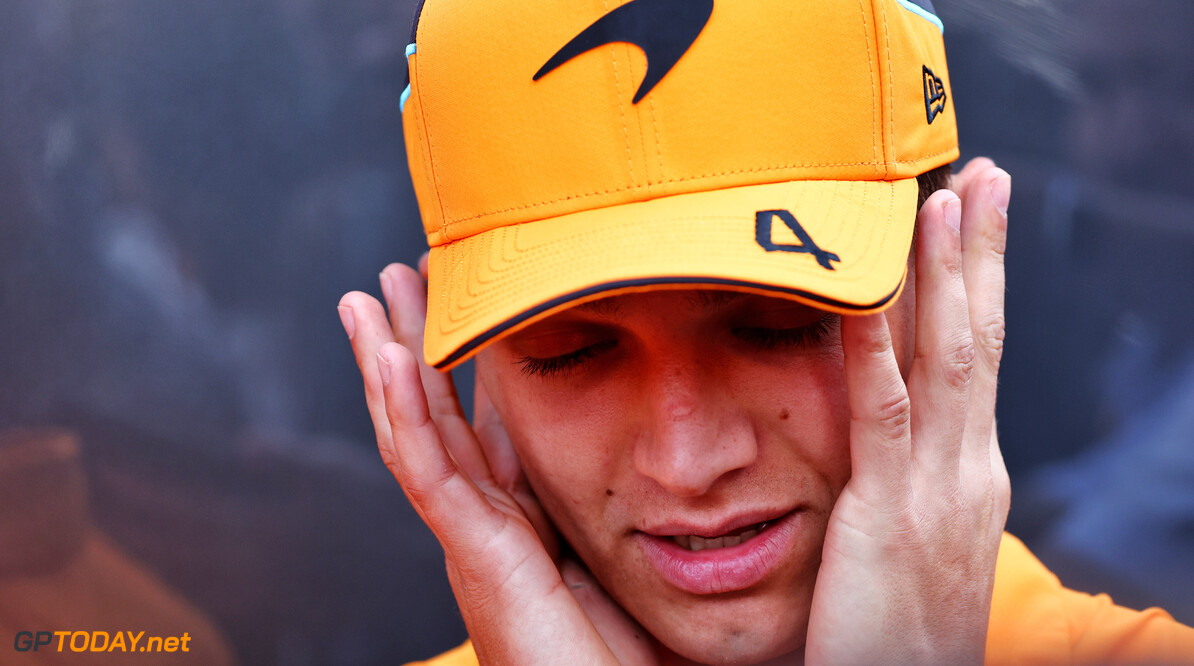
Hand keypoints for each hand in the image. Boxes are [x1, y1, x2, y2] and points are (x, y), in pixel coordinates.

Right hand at [338, 264, 654, 664]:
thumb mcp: (627, 553)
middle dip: (408, 348)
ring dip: (387, 365)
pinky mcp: (477, 560)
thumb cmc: (635, 653)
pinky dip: (406, 417)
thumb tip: (657, 447)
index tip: (453, 301)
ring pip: (415, 437)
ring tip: (365, 302)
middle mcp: (486, 525)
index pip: (475, 424)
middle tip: (391, 280)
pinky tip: (390, 362)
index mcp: (518, 520)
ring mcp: (474, 542)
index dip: (457, 363)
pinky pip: (431, 477)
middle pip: (432, 418)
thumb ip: (626, 499)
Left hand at [805, 158, 1011, 663]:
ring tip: (941, 198)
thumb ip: (905, 479)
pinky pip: (879, 413)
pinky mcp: (888, 514)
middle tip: (982, 173)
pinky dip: (872, 345)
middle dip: (978, 254)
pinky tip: (861, 291)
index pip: (974, 359)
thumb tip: (889, 426)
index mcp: (969, 475)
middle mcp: (966, 470)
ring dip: (942, 274)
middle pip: (976, 340)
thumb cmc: (899, 632)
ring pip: (944, 359)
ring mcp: (936, 489)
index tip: (967, 219)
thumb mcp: (914, 542)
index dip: (972, 286)